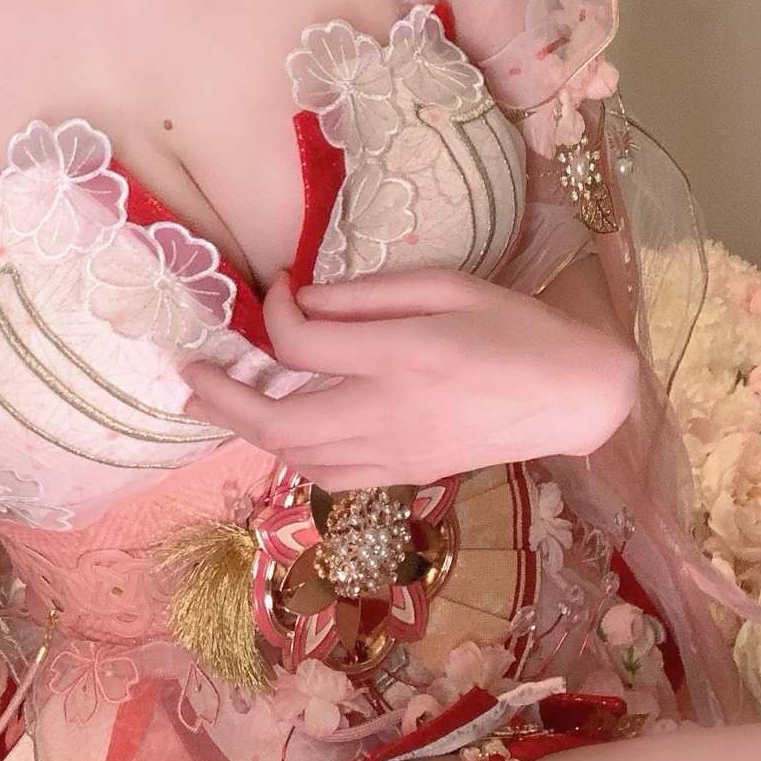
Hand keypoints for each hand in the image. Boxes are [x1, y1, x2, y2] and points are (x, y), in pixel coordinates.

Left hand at [177, 266, 631, 491]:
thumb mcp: (446, 286)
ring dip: (248, 429)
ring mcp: (394, 452)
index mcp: (401, 355)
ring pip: (295, 456)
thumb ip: (370, 294)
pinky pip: (329, 477)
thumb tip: (304, 297)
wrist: (572, 395)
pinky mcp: (406, 473)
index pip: (303, 342)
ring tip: (219, 400)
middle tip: (188, 371)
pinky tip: (278, 431)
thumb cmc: (515, 326)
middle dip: (222, 396)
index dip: (275, 310)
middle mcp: (387, 411)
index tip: (279, 284)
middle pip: (278, 419)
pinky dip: (291, 455)